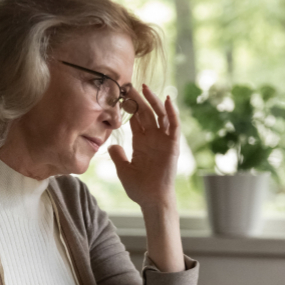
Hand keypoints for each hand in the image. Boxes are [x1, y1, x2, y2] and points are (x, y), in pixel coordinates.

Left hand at [108, 84, 179, 209]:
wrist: (152, 200)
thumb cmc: (139, 188)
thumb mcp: (123, 170)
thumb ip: (118, 156)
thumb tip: (111, 145)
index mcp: (141, 142)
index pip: (136, 119)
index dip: (129, 107)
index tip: (119, 93)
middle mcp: (153, 138)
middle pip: (146, 113)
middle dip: (138, 99)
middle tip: (128, 84)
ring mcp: (164, 140)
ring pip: (160, 115)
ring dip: (153, 100)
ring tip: (144, 87)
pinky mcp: (173, 145)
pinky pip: (174, 126)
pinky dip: (172, 112)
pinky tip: (167, 99)